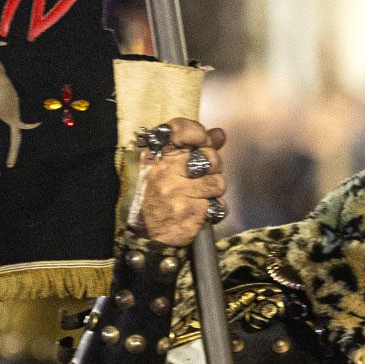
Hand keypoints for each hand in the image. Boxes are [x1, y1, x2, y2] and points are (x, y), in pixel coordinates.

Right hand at [127, 119, 228, 247]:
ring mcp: (176, 192)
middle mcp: (165, 171)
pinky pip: (219, 206)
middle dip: (213, 168)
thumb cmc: (156, 196)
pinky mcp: (189, 212)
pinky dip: (214, 209)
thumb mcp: (167, 167)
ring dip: (213, 191)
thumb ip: (196, 148)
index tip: (203, 142)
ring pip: (218, 182)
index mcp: (157, 155)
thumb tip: (218, 134)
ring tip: (198, 195)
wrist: (145, 233)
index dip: (199, 134)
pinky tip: (199, 210)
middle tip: (201, 177)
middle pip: (210, 157)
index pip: (182, 130)